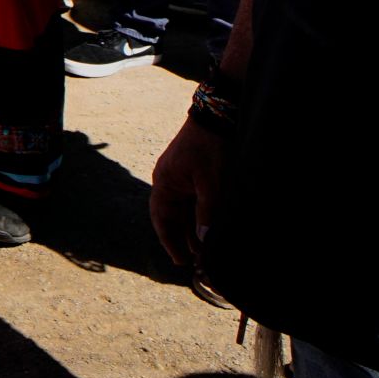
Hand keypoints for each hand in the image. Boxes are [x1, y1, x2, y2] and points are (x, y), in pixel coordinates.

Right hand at [147, 119, 226, 267]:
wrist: (216, 116)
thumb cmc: (210, 147)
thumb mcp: (211, 183)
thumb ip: (206, 211)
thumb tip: (204, 238)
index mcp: (164, 183)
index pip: (162, 219)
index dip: (170, 241)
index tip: (179, 260)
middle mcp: (167, 182)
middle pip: (170, 217)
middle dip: (180, 238)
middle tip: (192, 261)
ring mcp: (179, 178)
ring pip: (182, 210)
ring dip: (190, 229)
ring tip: (202, 250)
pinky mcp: (191, 174)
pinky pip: (190, 201)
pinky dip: (197, 216)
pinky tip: (206, 228)